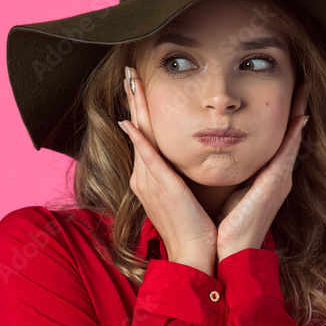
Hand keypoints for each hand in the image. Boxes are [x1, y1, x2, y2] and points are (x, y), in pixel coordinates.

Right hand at [118, 66, 217, 275]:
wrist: (194, 253)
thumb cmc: (196, 227)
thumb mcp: (188, 194)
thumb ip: (184, 175)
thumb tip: (191, 159)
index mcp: (151, 177)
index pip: (144, 135)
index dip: (141, 110)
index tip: (140, 87)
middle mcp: (143, 176)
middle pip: (136, 128)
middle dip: (133, 99)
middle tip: (129, 72)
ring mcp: (148, 180)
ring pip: (138, 134)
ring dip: (134, 106)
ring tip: (131, 81)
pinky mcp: (158, 185)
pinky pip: (145, 156)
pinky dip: (138, 138)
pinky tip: (129, 121)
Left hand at [215, 82, 307, 262]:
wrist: (230, 253)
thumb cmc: (224, 227)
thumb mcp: (226, 192)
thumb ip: (228, 174)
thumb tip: (215, 156)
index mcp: (265, 177)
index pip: (277, 139)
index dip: (282, 117)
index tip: (285, 93)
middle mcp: (277, 176)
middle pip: (290, 134)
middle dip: (296, 108)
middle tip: (302, 82)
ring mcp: (280, 180)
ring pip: (293, 138)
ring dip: (298, 113)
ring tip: (303, 89)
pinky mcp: (275, 185)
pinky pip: (287, 153)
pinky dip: (294, 134)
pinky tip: (299, 116)